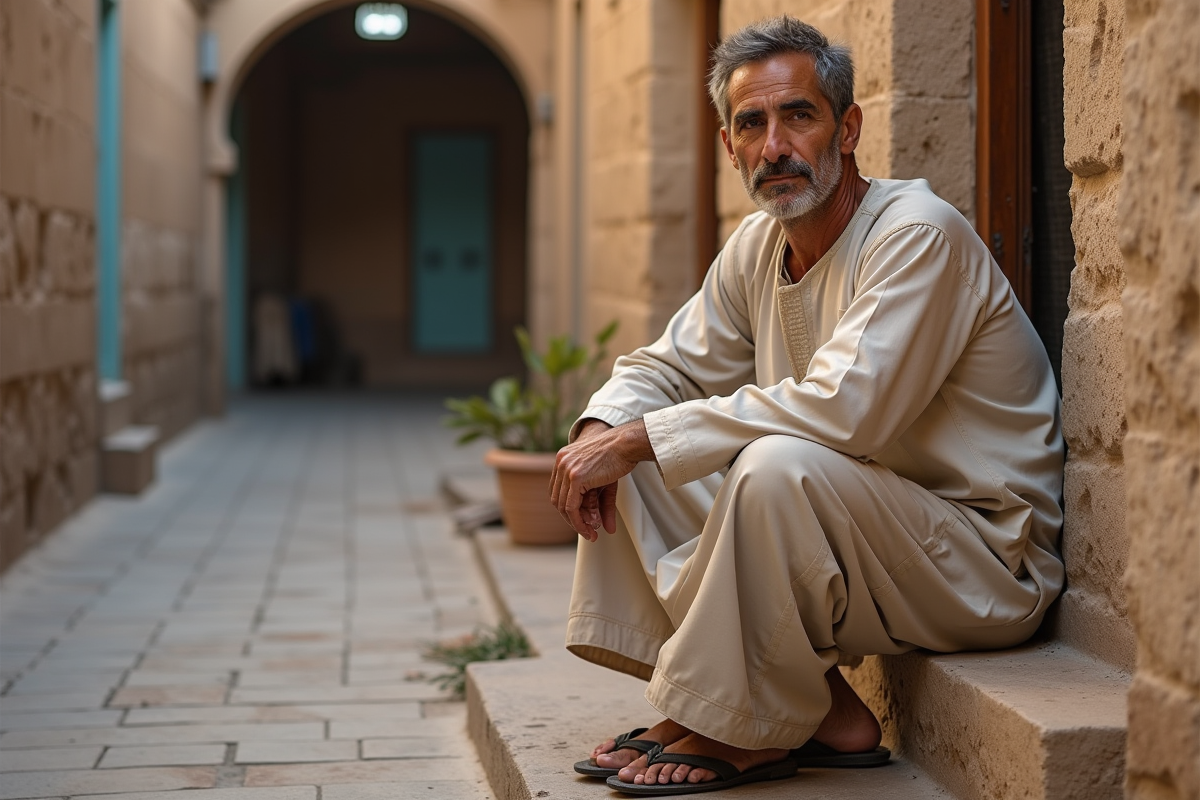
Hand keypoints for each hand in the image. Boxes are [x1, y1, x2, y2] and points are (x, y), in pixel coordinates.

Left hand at [550, 419, 654, 540]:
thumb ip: (601, 505)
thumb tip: (608, 528)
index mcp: (563, 459)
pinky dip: (578, 521)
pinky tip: (588, 528)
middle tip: (587, 531)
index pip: (558, 490)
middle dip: (572, 518)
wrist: (627, 443)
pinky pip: (571, 507)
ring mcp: (566, 469)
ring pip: (563, 506)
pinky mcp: (575, 477)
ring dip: (576, 523)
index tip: (581, 520)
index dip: (567, 508)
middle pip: (557, 499)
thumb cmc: (618, 458)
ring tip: (591, 533)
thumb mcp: (605, 484)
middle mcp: (561, 462)